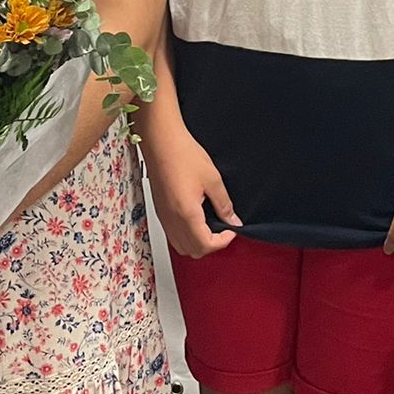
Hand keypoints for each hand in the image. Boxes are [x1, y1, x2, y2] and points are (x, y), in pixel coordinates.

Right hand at [142, 126, 238, 256]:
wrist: (161, 142)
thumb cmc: (183, 155)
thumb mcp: (212, 179)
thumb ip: (224, 204)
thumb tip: (233, 220)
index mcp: (186, 214)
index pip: (205, 245)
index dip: (223, 242)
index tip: (232, 230)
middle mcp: (172, 220)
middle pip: (192, 251)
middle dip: (211, 245)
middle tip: (223, 230)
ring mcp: (163, 217)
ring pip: (181, 246)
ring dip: (198, 242)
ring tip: (211, 226)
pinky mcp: (160, 212)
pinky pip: (173, 235)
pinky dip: (187, 235)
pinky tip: (197, 219)